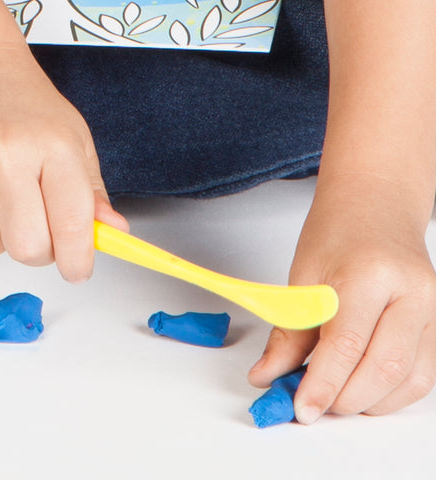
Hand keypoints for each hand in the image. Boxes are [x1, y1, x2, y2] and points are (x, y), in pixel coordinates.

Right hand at [0, 43, 127, 281]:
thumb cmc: (35, 111)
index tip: (79, 271)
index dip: (78, 260)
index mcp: (55, 149)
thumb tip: (113, 232)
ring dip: (9, 239)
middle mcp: (8, 157)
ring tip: (16, 205)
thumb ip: (94, 196)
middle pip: (28, 247)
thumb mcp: (78, 146)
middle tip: (49, 232)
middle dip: (44, 253)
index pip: (71, 224)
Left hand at [248, 177, 435, 422]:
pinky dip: (391, 392)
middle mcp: (410, 292)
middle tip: (313, 402)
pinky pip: (423, 373)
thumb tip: (267, 376)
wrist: (376, 206)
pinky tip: (363, 386)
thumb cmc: (337, 232)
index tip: (301, 409)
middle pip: (382, 368)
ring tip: (334, 394)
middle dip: (343, 399)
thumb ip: (288, 333)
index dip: (321, 385)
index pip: (345, 345)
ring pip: (409, 379)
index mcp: (368, 274)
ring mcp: (433, 307)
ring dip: (368, 401)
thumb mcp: (302, 276)